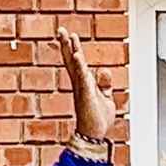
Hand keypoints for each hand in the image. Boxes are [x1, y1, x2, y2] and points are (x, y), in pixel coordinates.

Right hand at [56, 26, 117, 140]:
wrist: (93, 135)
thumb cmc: (97, 120)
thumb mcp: (105, 97)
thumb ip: (104, 84)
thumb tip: (104, 70)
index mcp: (84, 83)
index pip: (78, 62)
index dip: (74, 48)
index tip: (71, 35)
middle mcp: (80, 84)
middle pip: (71, 60)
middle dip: (66, 44)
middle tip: (60, 30)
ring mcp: (81, 88)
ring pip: (74, 65)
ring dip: (70, 50)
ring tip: (66, 36)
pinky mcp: (86, 94)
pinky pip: (82, 77)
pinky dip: (80, 66)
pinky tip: (77, 55)